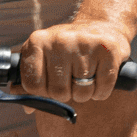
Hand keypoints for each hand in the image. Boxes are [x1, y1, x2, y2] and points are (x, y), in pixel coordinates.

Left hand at [15, 18, 133, 104]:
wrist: (101, 28)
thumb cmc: (67, 50)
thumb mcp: (42, 58)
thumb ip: (30, 82)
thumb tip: (28, 108)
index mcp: (37, 42)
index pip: (33, 85)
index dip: (43, 92)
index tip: (50, 84)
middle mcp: (60, 39)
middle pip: (58, 92)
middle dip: (66, 94)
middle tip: (71, 80)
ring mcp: (85, 43)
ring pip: (81, 93)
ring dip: (84, 93)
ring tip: (86, 77)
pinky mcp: (108, 49)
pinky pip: (102, 90)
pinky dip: (101, 91)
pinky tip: (99, 77)